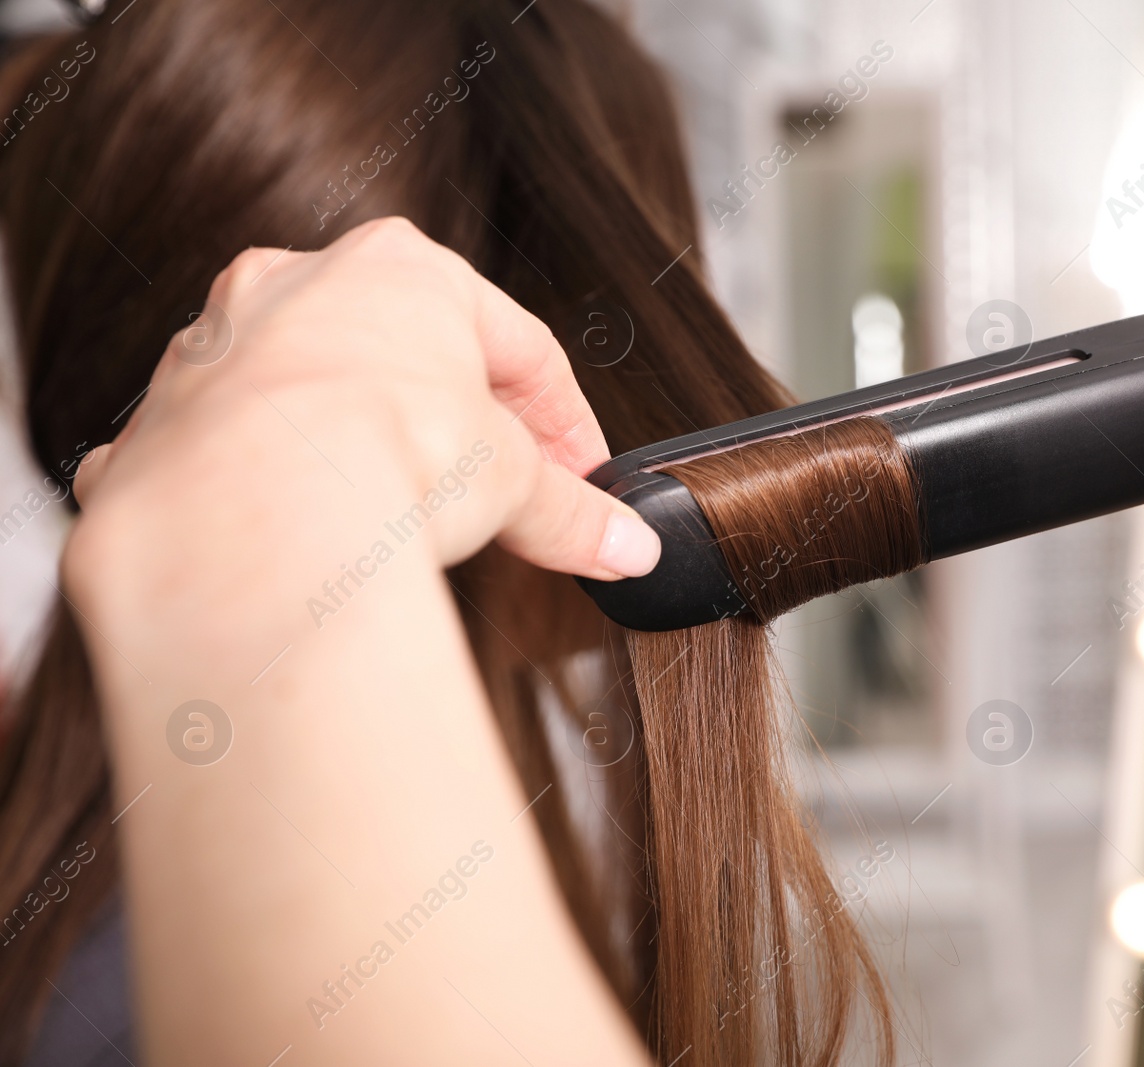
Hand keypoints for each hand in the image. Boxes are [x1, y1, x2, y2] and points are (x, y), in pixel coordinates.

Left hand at [71, 215, 657, 577]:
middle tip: (502, 501)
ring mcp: (219, 346)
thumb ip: (573, 513)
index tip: (583, 478)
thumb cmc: (389, 454)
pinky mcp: (163, 419)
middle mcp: (299, 285)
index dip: (564, 423)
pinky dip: (274, 488)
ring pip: (313, 395)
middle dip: (461, 429)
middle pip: (408, 360)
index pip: (517, 345)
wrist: (254, 512)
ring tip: (402, 522)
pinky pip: (234, 450)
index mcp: (406, 269)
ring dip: (361, 449)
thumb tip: (631, 551)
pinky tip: (305, 537)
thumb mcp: (514, 485)